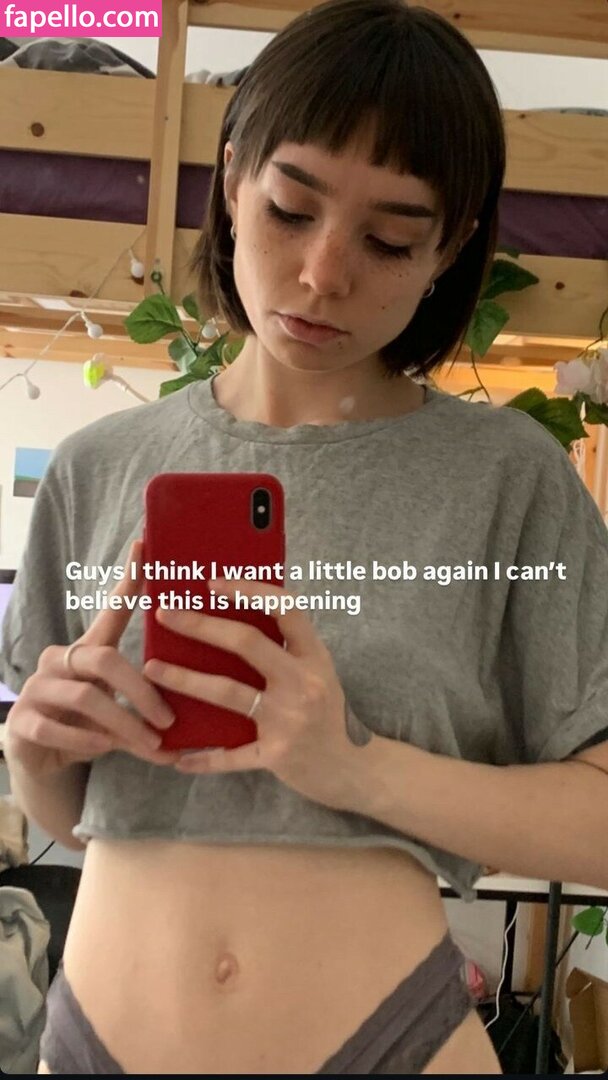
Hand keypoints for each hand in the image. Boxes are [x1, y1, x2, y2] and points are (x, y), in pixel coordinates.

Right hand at [4, 540, 180, 779]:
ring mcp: (37, 688)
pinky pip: (56, 727)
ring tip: (150, 745)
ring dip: (124, 723)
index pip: (110, 611)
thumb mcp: (121, 714)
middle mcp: (59, 661)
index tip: (145, 547)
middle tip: (168, 720)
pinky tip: (106, 748)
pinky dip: (88, 739)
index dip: (128, 581)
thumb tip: (192, 733)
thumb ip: (149, 716)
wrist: (40, 758)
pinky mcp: (22, 721)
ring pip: (85, 696)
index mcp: (88, 651)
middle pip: (104, 659)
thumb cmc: (88, 726)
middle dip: (142, 691)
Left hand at [143, 577, 375, 810]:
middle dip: (201, 625)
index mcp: (314, 657)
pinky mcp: (278, 755)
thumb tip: (236, 617)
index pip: (285, 609)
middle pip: (247, 643)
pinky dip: (202, 758)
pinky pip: (231, 756)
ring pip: (228, 693)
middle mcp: (304, 683)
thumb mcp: (318, 674)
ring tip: (152, 669)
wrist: (356, 770)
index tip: (212, 582)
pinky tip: (176, 757)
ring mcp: (290, 719)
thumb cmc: (328, 715)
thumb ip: (286, 651)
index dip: (249, 590)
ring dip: (184, 679)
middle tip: (165, 614)